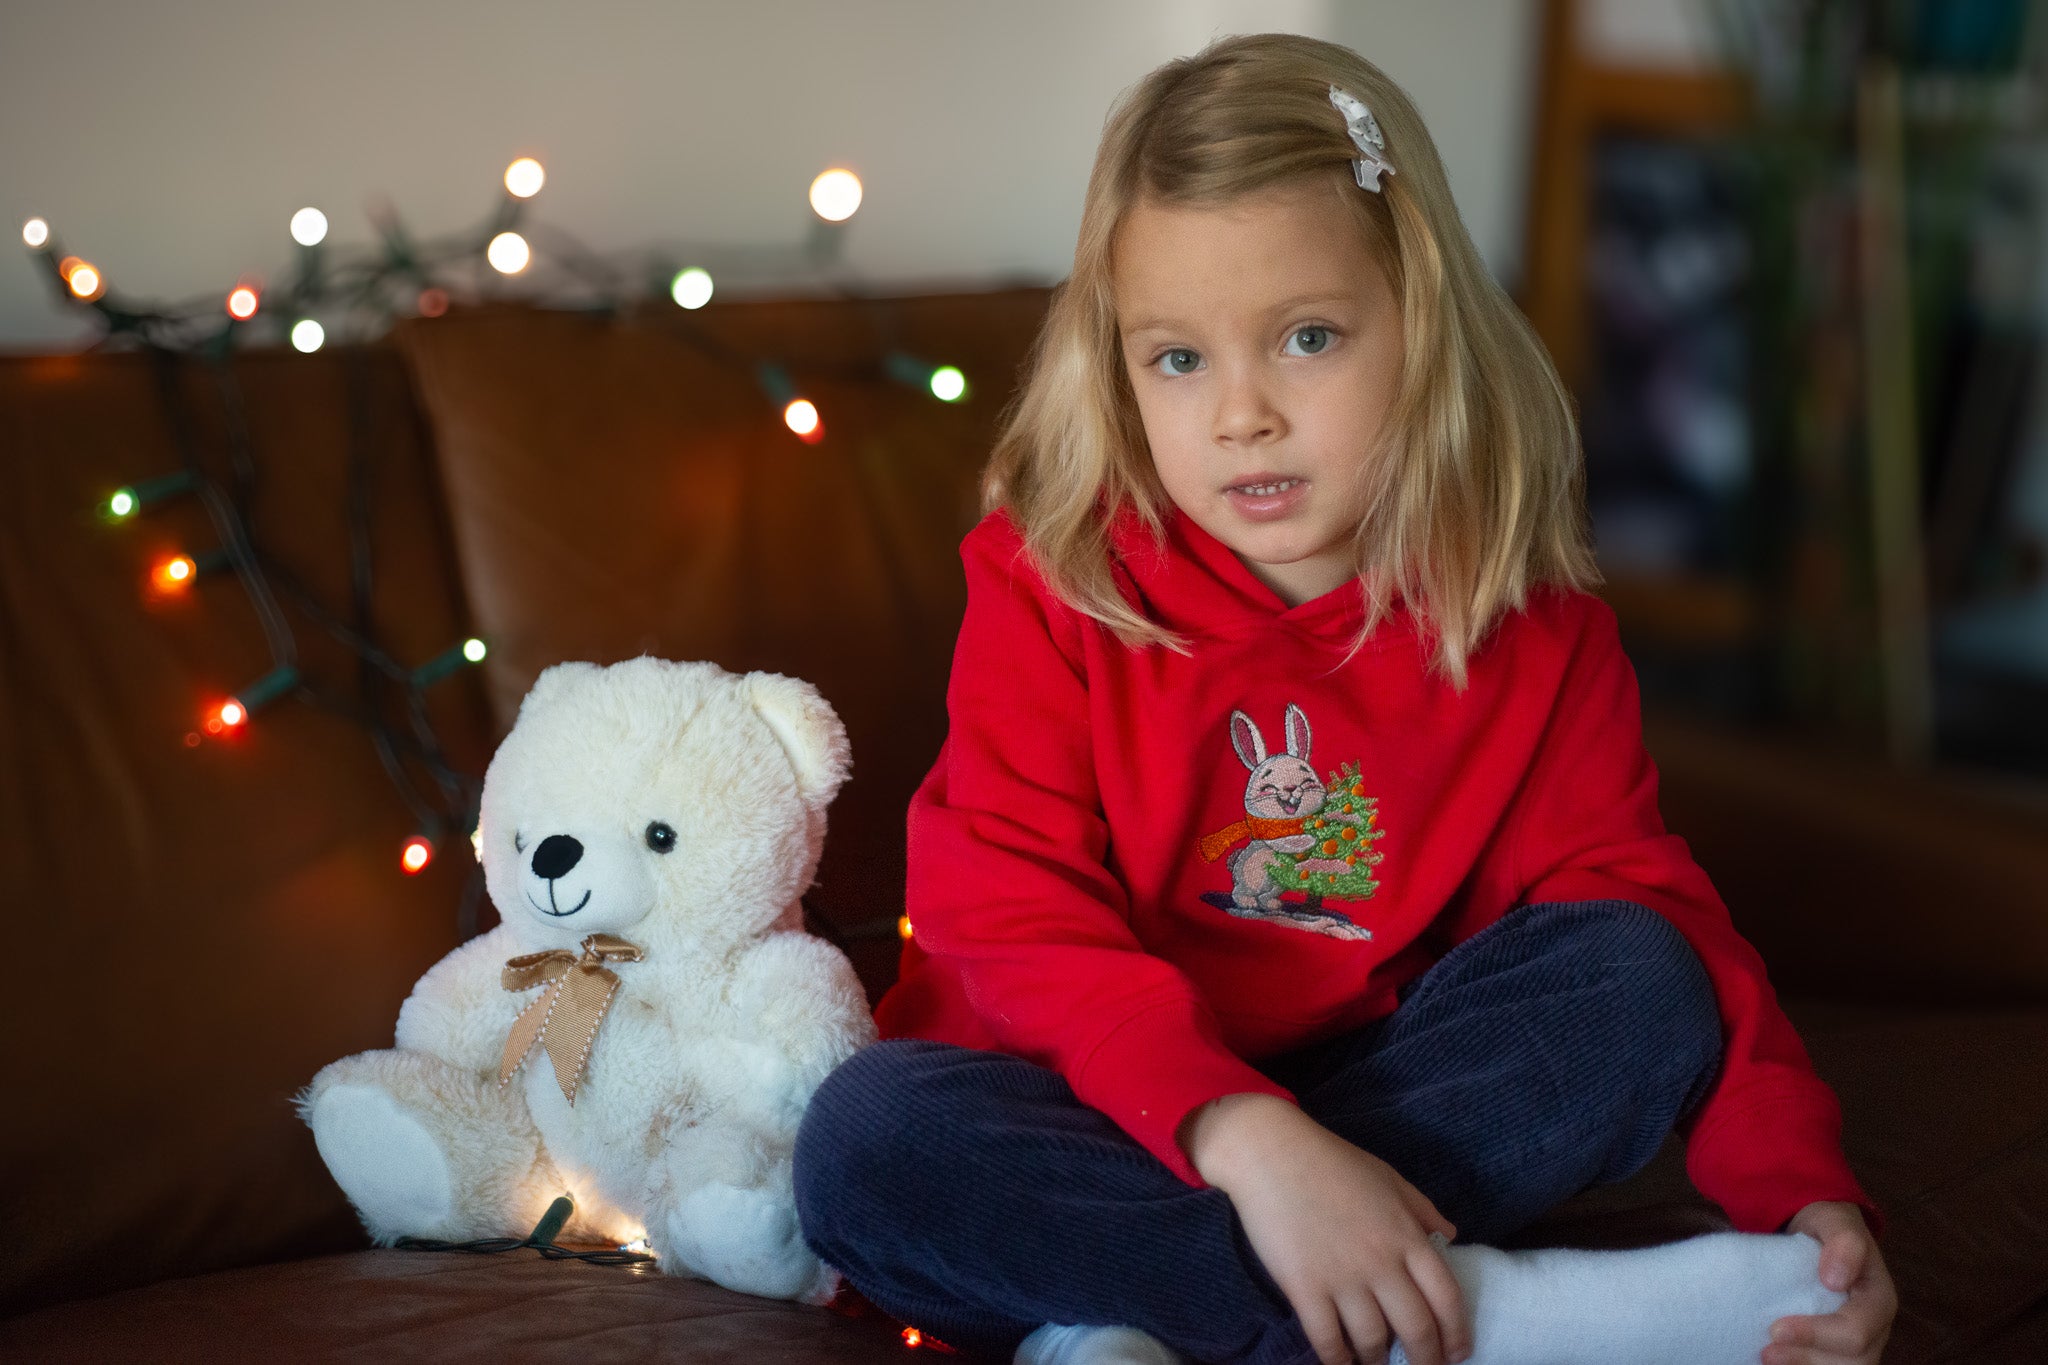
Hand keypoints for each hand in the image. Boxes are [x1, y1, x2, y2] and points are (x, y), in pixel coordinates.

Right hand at [1180, 1094, 1469, 1364]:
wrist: (1272, 1154)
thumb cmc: (1333, 1161)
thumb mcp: (1389, 1178)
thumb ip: (1422, 1209)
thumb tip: (1451, 1236)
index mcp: (1407, 1235)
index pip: (1446, 1297)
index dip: (1456, 1333)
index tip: (1457, 1353)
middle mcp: (1381, 1262)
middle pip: (1416, 1328)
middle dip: (1425, 1359)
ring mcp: (1342, 1278)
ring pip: (1373, 1340)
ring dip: (1379, 1361)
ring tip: (1377, 1364)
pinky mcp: (1304, 1288)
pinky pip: (1327, 1339)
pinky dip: (1338, 1360)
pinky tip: (1342, 1363)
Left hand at [1762, 1201, 1894, 1364]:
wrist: (1822, 1235)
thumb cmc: (1829, 1229)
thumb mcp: (1836, 1221)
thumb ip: (1844, 1243)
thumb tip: (1834, 1279)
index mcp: (1878, 1300)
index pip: (1856, 1331)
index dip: (1818, 1335)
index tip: (1777, 1329)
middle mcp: (1875, 1329)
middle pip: (1854, 1361)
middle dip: (1808, 1360)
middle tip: (1766, 1351)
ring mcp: (1859, 1344)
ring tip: (1767, 1357)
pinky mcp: (1838, 1350)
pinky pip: (1828, 1364)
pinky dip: (1804, 1364)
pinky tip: (1775, 1360)